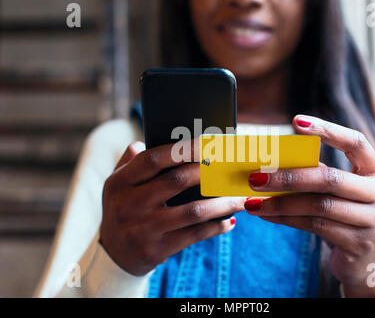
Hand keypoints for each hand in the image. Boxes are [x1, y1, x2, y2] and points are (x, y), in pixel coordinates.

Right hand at [100, 141, 242, 275]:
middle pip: (176, 181)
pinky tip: (230, 221)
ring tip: (241, 198)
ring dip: (222, 203)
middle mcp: (128, 205)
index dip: (182, 149)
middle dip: (208, 171)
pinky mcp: (155, 250)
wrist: (112, 255)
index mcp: (119, 183)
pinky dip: (215, 227)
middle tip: (230, 166)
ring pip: (192, 212)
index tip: (208, 142)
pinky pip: (194, 235)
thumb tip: (151, 139)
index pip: (152, 160)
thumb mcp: (117, 185)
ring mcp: (142, 229)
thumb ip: (131, 161)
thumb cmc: (122, 209)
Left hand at [245, 115, 374, 296]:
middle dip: (288, 177)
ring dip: (280, 203)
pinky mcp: (361, 244)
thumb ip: (317, 174)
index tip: (296, 121)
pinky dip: (286, 219)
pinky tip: (267, 215)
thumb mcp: (336, 191)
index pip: (355, 142)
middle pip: (329, 178)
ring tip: (253, 202)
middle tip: (255, 177)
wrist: (363, 260)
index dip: (327, 130)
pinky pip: (315, 226)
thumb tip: (271, 164)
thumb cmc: (343, 216)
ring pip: (319, 205)